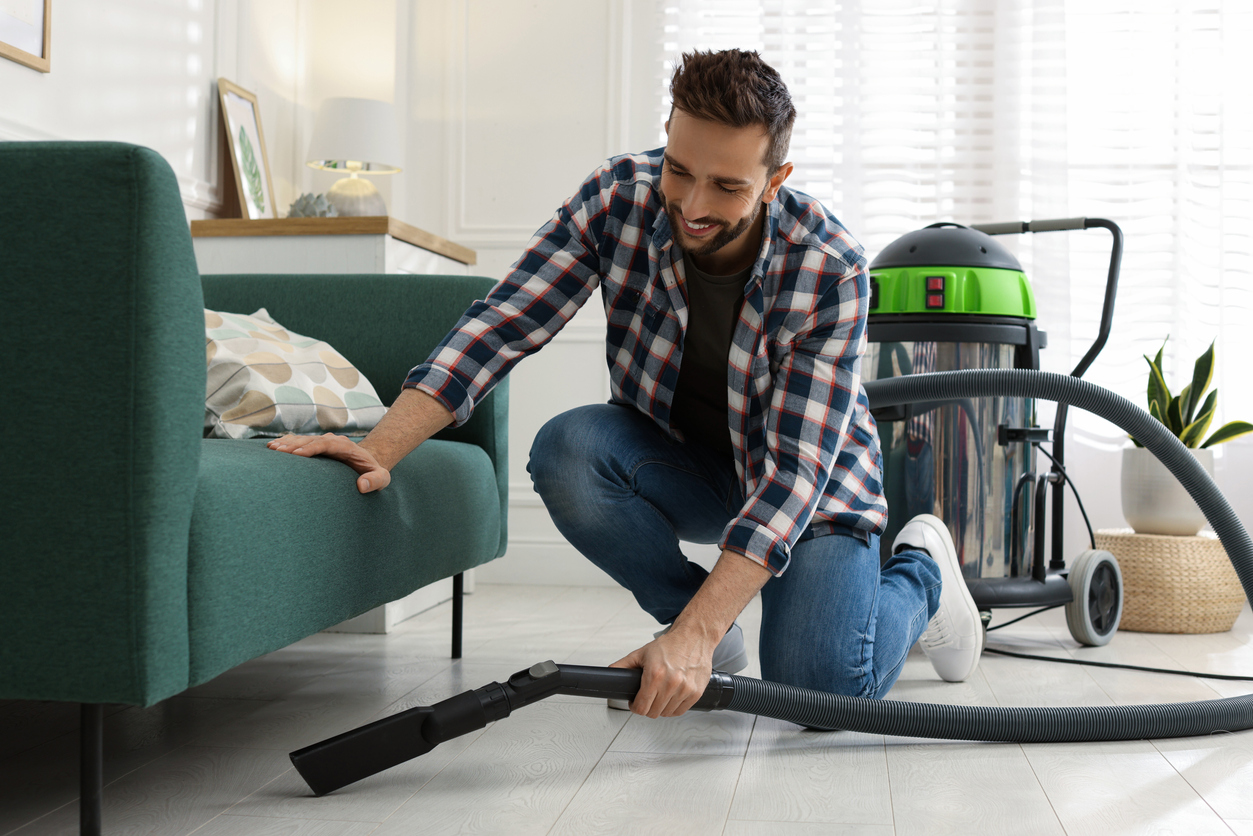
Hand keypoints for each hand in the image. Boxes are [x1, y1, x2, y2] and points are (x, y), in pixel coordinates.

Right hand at [266, 432, 390, 493]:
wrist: (370, 462)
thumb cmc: (375, 473)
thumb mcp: (382, 478)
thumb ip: (375, 481)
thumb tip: (362, 485)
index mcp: (347, 447)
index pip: (327, 444)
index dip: (312, 448)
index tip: (297, 454)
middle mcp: (334, 441)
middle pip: (312, 440)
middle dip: (294, 445)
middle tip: (278, 451)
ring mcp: (325, 442)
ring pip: (304, 439)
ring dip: (288, 443)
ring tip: (272, 449)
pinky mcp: (317, 445)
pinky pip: (301, 442)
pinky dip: (287, 443)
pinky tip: (273, 446)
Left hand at [609, 627, 715, 718]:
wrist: (694, 637)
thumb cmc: (670, 645)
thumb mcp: (642, 653)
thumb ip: (623, 665)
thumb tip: (610, 672)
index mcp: (655, 675)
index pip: (641, 707)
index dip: (634, 707)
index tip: (635, 703)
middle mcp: (671, 683)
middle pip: (653, 712)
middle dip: (647, 707)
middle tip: (647, 698)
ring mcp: (685, 689)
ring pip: (666, 713)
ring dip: (661, 708)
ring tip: (660, 695)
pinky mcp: (696, 692)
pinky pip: (681, 711)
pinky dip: (674, 708)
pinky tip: (671, 697)